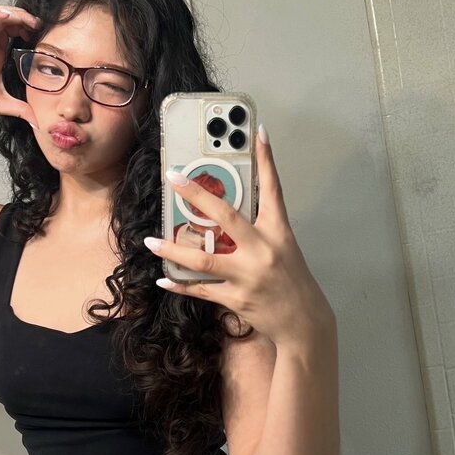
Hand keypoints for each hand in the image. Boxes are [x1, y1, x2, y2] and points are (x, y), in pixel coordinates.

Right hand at [0, 4, 39, 126]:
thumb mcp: (2, 104)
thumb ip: (21, 110)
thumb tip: (38, 122)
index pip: (15, 32)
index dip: (28, 30)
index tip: (42, 37)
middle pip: (8, 19)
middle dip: (25, 17)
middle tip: (38, 25)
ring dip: (12, 12)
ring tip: (26, 20)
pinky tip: (5, 17)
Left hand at [144, 127, 335, 347]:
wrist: (304, 322)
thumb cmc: (292, 280)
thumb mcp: (283, 248)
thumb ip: (258, 230)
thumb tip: (223, 214)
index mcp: (278, 232)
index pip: (272, 189)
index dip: (266, 160)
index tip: (258, 132)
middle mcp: (263, 250)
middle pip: (226, 217)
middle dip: (197, 196)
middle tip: (173, 178)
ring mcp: (248, 275)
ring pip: (203, 260)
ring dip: (172, 251)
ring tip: (150, 242)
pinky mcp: (237, 298)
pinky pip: (201, 290)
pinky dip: (180, 285)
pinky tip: (162, 280)